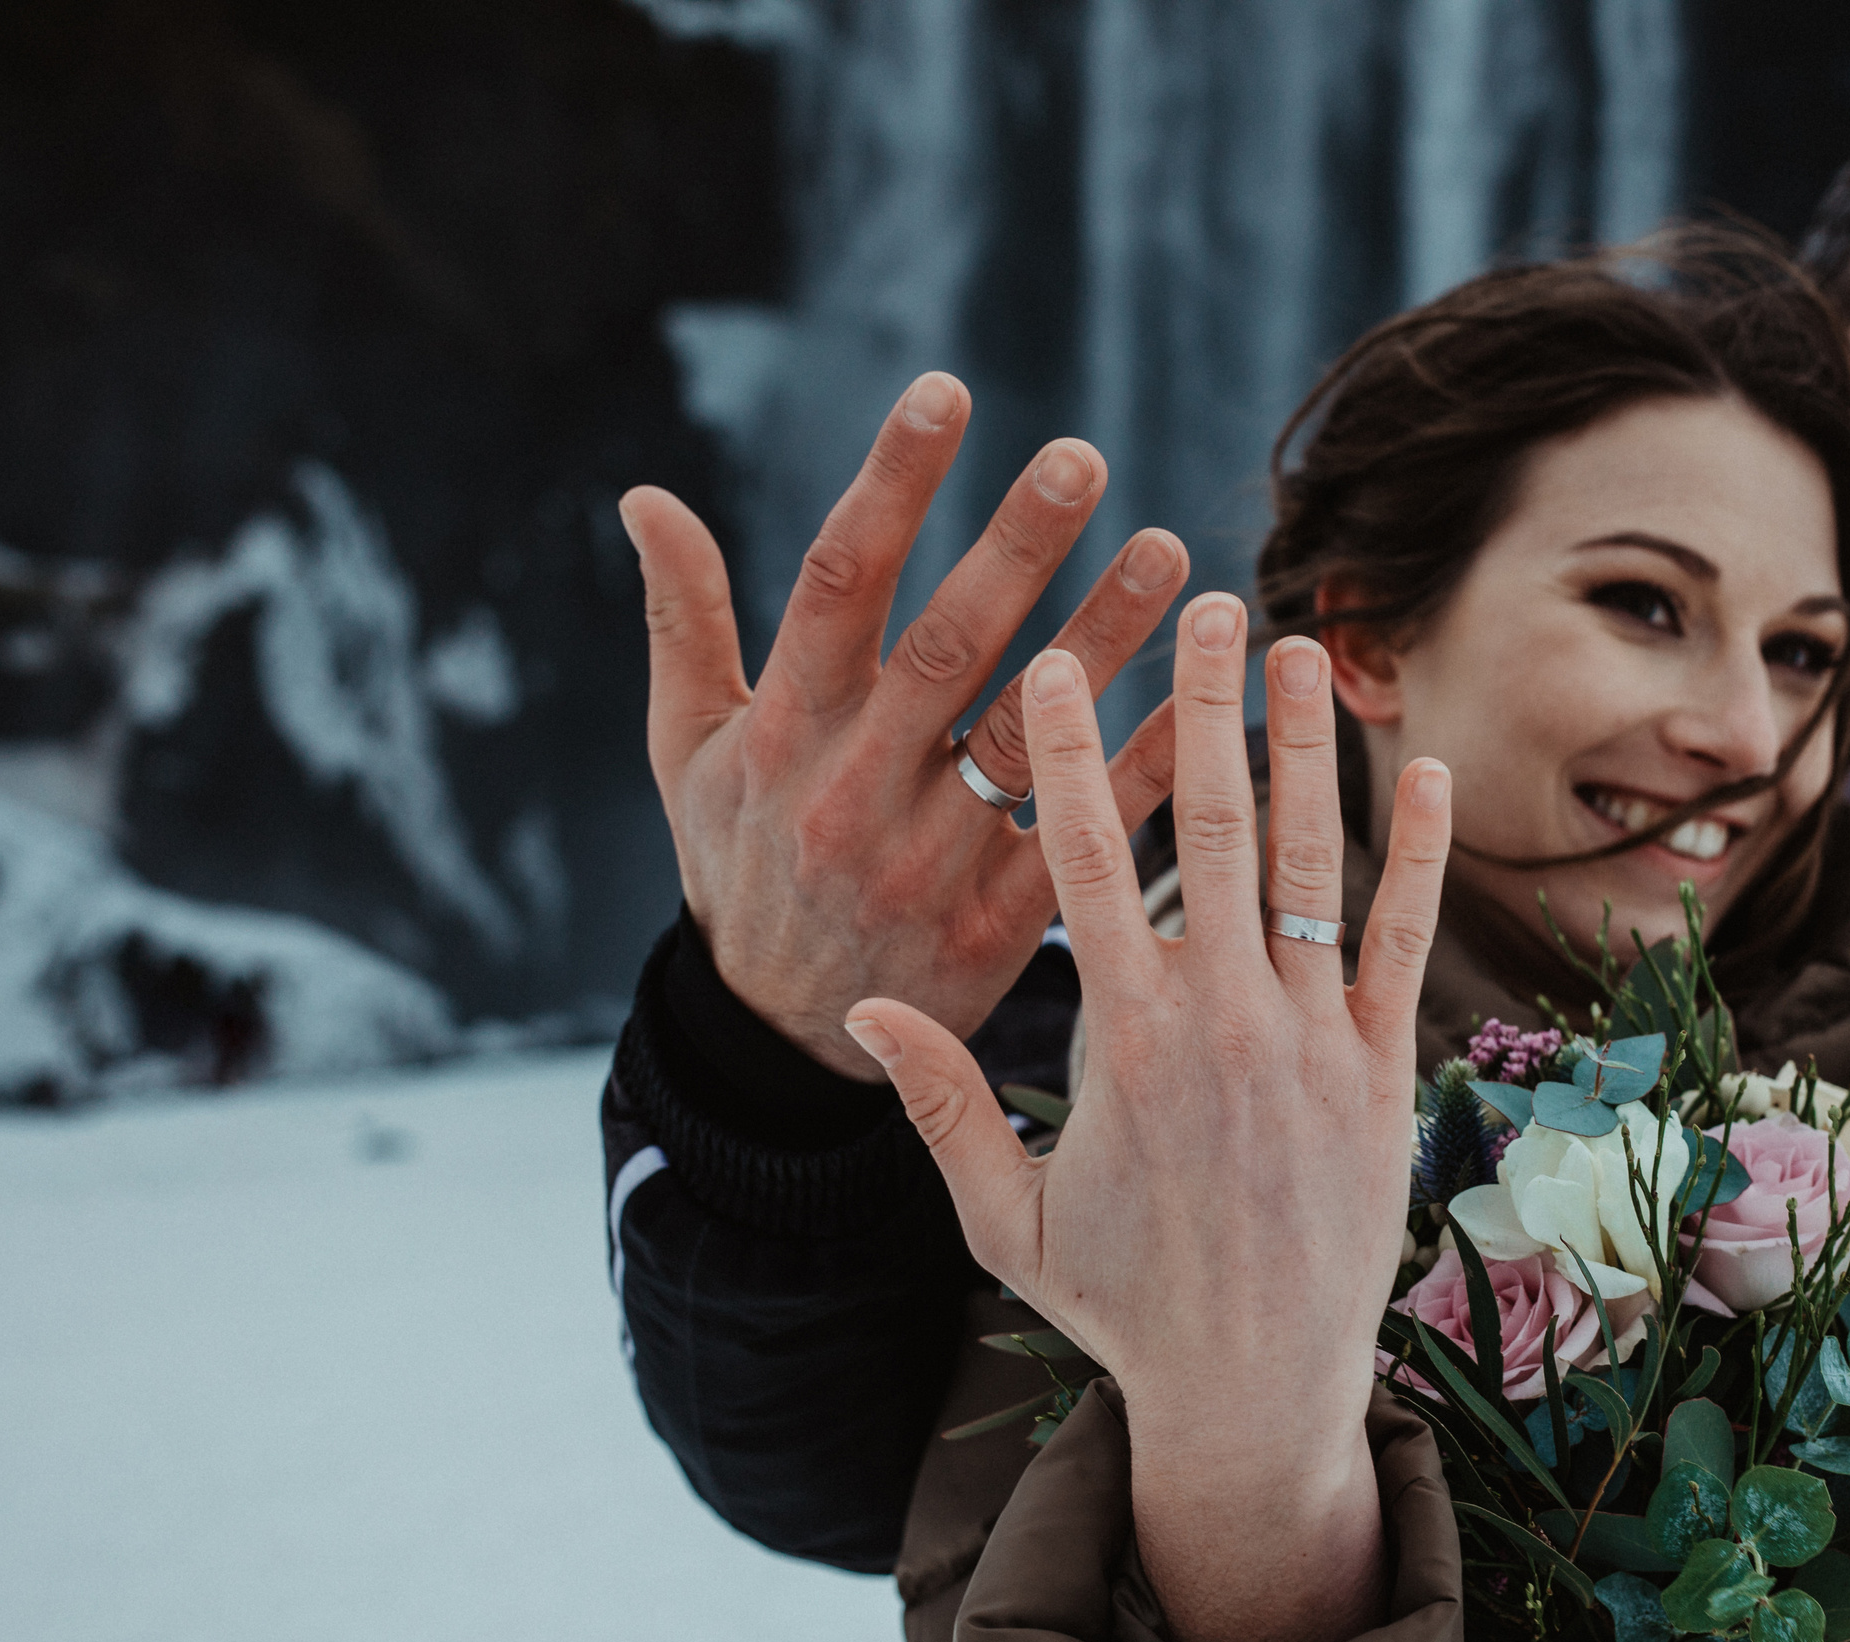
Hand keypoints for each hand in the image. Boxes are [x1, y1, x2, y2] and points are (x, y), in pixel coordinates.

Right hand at [624, 372, 1186, 1078]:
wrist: (776, 1042)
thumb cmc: (736, 861)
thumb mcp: (688, 750)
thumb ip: (682, 622)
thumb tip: (645, 495)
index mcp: (783, 732)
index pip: (838, 582)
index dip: (892, 484)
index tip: (946, 391)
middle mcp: (854, 790)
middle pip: (946, 649)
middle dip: (1015, 547)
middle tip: (1082, 458)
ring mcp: (930, 860)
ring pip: (1030, 735)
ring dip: (1103, 640)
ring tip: (1172, 554)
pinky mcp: (999, 923)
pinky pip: (1086, 833)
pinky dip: (1144, 766)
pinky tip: (1204, 697)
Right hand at [843, 593, 1452, 1641]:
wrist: (1256, 1394)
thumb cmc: (1121, 1303)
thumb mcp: (1006, 1217)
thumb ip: (942, 1105)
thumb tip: (863, 1011)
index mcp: (1126, 1047)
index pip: (1084, 869)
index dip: (1064, 758)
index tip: (1048, 666)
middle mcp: (1226, 1026)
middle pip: (1207, 834)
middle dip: (1201, 708)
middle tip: (1199, 600)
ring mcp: (1315, 1044)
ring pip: (1310, 869)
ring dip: (1306, 750)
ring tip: (1299, 649)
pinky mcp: (1383, 1073)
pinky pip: (1404, 946)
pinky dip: (1417, 858)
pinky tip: (1424, 773)